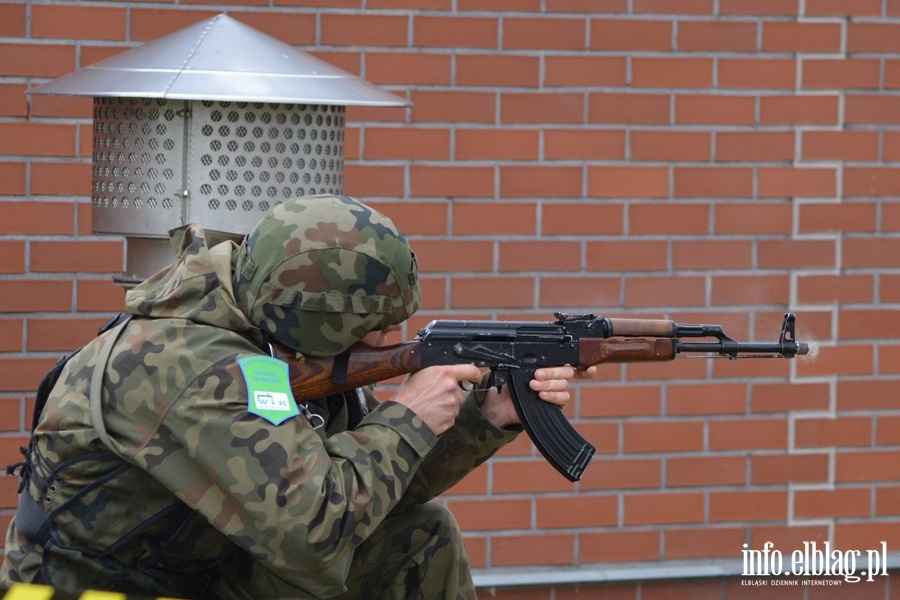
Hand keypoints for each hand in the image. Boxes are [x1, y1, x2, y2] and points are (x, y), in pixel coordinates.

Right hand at [391, 364, 481, 434]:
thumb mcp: (417, 375)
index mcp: (444, 373)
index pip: (470, 370)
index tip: (476, 377)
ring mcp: (452, 405)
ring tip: (430, 407)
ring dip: (447, 406)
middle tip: (435, 397)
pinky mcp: (450, 419)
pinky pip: (451, 417)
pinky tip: (431, 415)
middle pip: (460, 392)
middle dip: (451, 395)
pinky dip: (443, 417)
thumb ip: (434, 373)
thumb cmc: (406, 397)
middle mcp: (451, 388)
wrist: (401, 419)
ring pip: (456, 405)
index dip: (475, 374)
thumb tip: (441, 372)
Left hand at [480, 365, 597, 428]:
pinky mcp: (556, 404)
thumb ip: (527, 360)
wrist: (503, 402)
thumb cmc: (510, 381)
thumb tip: (527, 353)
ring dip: (549, 384)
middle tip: (537, 374)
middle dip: (552, 372)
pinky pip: (561, 398)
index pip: (571, 360)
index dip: (583, 364)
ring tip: (533, 385)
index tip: (590, 367)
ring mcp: (558, 390)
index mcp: (551, 363)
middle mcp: (558, 377)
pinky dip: (552, 396)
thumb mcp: (517, 367)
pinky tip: (542, 395)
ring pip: (563, 385)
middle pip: (567, 372)